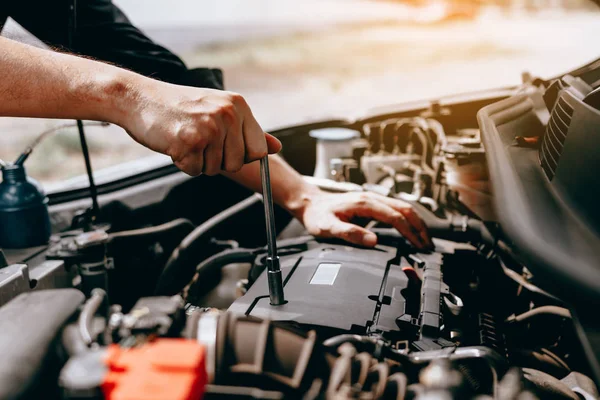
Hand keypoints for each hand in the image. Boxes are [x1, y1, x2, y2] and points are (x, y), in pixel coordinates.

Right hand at [123, 81, 280, 175]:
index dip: (241, 156)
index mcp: (238, 105)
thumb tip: (276, 148)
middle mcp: (227, 114)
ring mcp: (208, 127)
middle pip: (237, 164)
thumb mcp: (219, 111)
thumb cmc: (178, 107)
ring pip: (215, 169)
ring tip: (185, 138)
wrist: (137, 97)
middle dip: (218, 160)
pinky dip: (182, 164)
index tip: (223, 146)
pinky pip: (194, 171)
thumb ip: (249, 131)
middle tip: (199, 140)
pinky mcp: (188, 141)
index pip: (258, 151)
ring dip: (199, 162)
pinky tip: (174, 143)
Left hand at [294, 190, 431, 248]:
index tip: (418, 246)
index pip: (395, 217)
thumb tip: (373, 241)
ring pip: (403, 208)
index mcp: (365, 204)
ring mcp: (373, 200)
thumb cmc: (318, 216)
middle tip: (428, 245)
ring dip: (416, 223)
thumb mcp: (328, 228)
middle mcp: (372, 198)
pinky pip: (396, 210)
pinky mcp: (372, 205)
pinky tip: (411, 231)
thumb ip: (350, 233)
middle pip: (405, 209)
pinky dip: (408, 220)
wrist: (310, 204)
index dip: (409, 232)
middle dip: (419, 227)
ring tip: (425, 240)